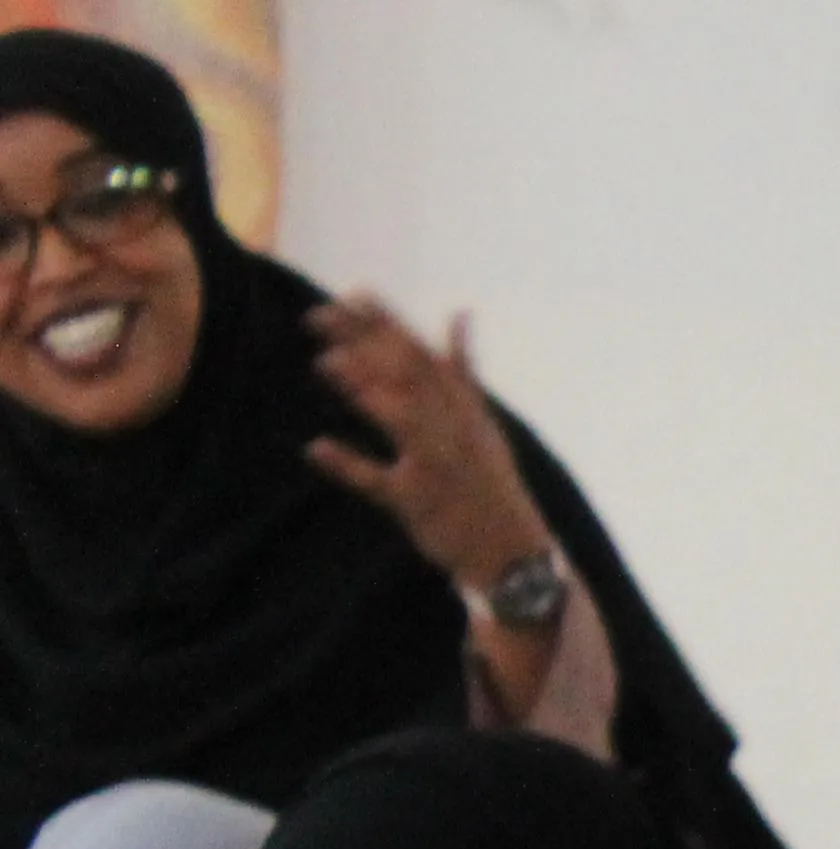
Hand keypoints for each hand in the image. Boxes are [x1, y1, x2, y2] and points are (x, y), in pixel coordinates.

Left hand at [303, 297, 553, 587]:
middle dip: (365, 343)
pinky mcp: (417, 503)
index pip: (424, 355)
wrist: (512, 554)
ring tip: (327, 363)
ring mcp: (436, 466)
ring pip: (402, 419)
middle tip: (319, 316)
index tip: (354, 294)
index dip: (390, 323)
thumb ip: (463, 371)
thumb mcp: (483, 421)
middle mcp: (453, 430)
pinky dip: (349, 465)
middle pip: (408, 376)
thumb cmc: (491, 485)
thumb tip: (458, 314)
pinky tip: (317, 448)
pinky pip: (381, 483)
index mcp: (465, 409)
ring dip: (367, 390)